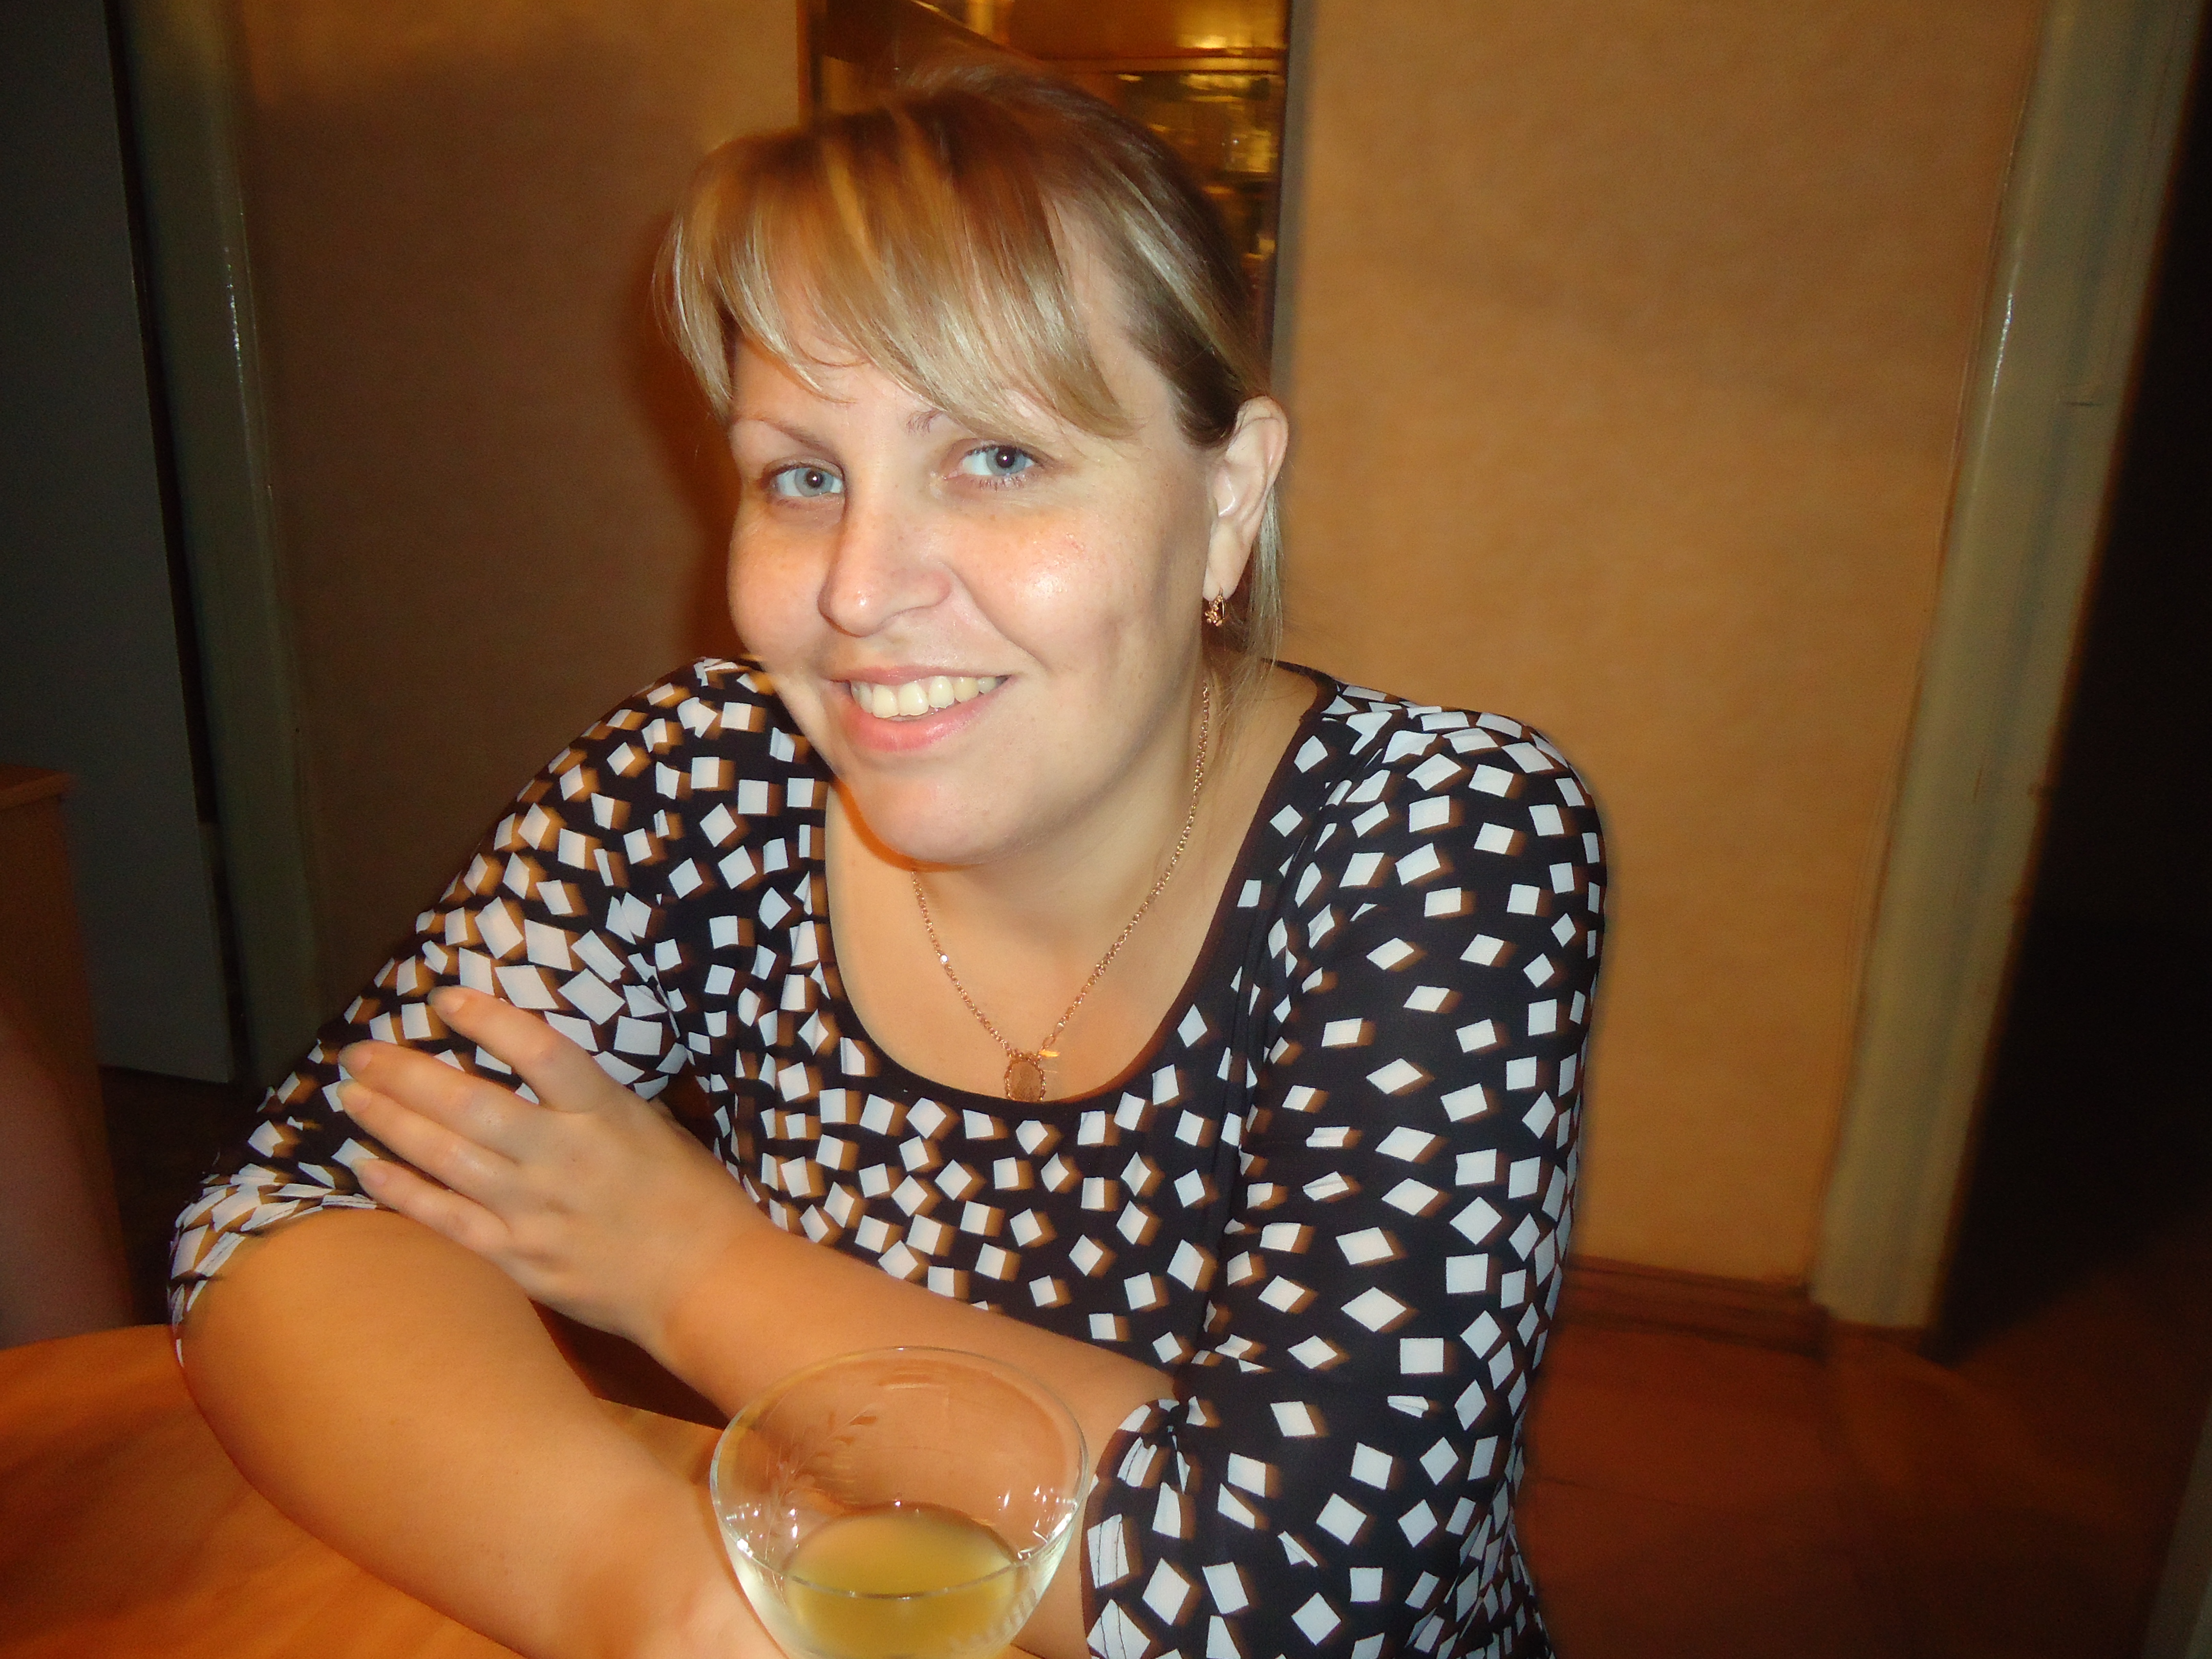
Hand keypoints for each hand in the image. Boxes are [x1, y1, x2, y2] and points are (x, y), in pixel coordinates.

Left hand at [337, 986, 759, 1355]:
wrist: (704, 1283)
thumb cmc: (690, 1197)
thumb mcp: (653, 1127)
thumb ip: (592, 1103)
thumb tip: (535, 1069)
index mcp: (605, 1115)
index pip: (539, 1051)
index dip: (487, 1020)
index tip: (444, 998)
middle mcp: (563, 1156)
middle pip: (469, 1103)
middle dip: (405, 1073)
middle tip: (360, 1051)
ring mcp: (535, 1210)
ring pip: (445, 1156)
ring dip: (390, 1121)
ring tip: (351, 1095)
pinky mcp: (519, 1258)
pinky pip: (447, 1220)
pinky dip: (403, 1191)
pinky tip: (367, 1167)